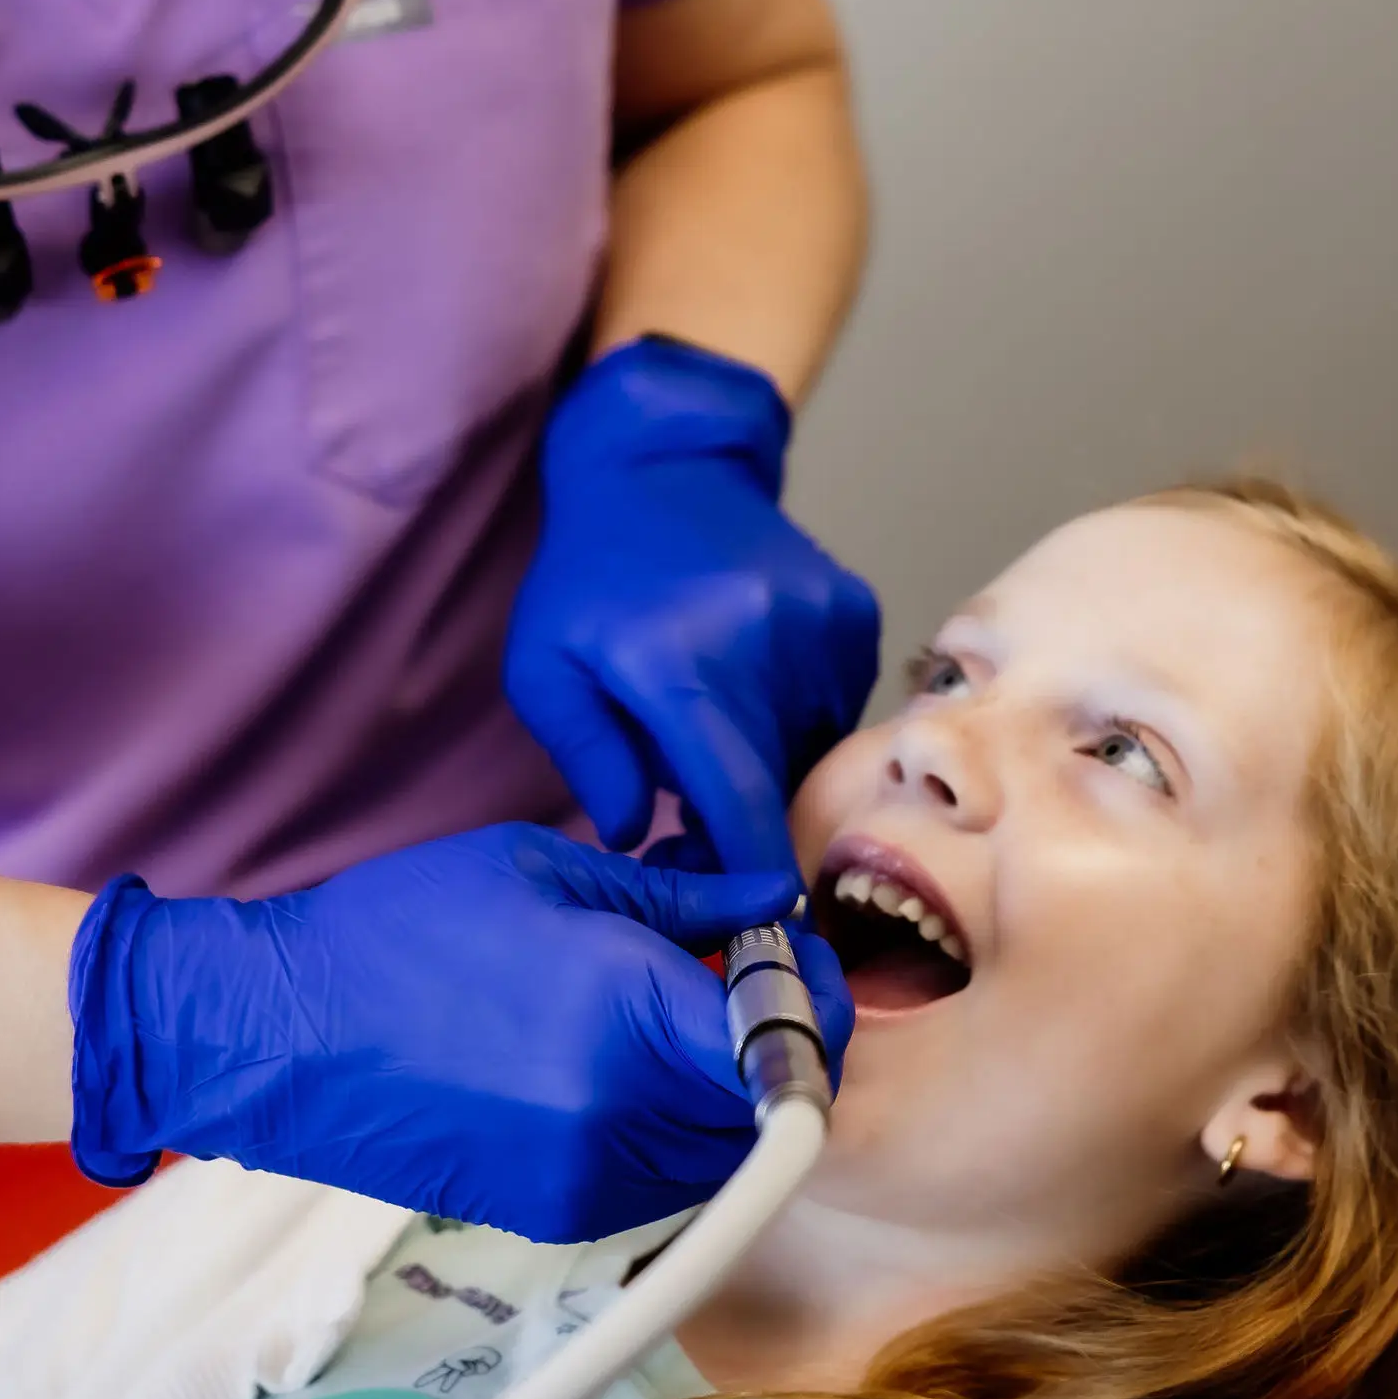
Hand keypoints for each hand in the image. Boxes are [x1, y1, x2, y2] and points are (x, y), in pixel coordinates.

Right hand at [67, 824, 852, 1240]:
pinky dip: (670, 1134)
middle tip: (744, 982)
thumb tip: (770, 906)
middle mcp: (621, 1117)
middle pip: (768, 1115)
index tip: (792, 961)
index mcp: (628, 1018)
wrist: (283, 1035)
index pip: (790, 1047)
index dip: (813, 1004)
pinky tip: (619, 1069)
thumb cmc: (400, 929)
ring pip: (720, 1158)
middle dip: (777, 1050)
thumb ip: (675, 897)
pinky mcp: (553, 1215)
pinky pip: (659, 1184)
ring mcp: (587, 1180)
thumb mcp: (544, 869)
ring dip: (726, 1097)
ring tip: (675, 1022)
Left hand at [503, 336, 882, 878]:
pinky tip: (752, 675)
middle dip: (742, 817)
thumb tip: (642, 837)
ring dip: (768, 756)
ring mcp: (819, 622)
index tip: (765, 933)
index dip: (756, 876)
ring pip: (811, 744)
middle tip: (690, 809)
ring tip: (714, 713)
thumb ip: (590, 761)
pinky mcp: (853, 610)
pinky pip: (836, 701)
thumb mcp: (545, 670)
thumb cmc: (589, 581)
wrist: (658, 465)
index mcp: (680, 666)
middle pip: (777, 782)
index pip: (740, 800)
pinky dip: (797, 711)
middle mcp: (764, 643)